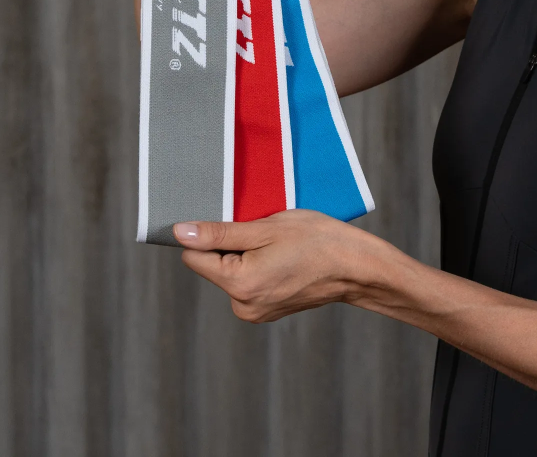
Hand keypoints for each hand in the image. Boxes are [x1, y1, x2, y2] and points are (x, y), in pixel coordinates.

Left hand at [173, 210, 371, 322]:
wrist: (356, 267)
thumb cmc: (317, 240)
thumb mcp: (267, 228)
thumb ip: (220, 233)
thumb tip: (180, 233)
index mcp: (239, 284)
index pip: (195, 256)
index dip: (209, 235)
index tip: (235, 223)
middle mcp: (242, 305)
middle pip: (214, 266)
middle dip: (232, 245)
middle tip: (266, 233)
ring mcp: (255, 312)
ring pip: (232, 273)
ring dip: (247, 256)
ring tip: (280, 246)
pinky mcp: (267, 311)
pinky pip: (249, 283)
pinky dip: (259, 267)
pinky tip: (285, 258)